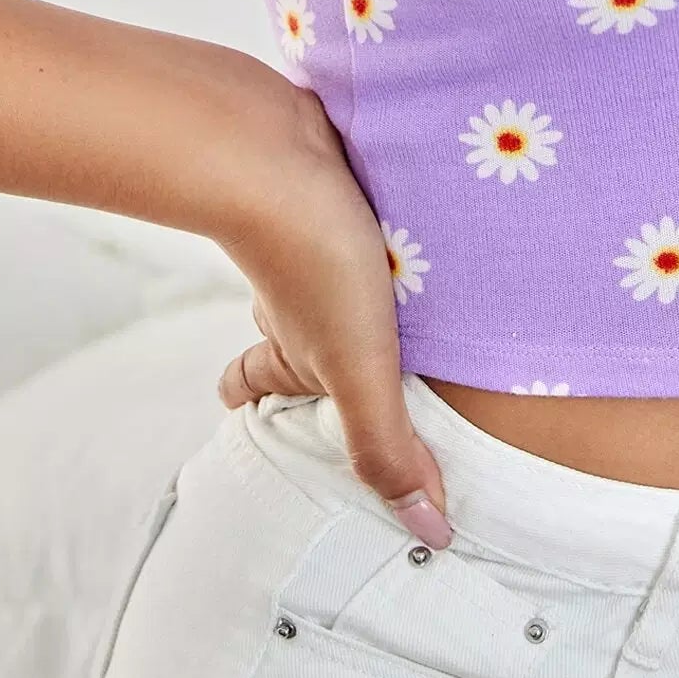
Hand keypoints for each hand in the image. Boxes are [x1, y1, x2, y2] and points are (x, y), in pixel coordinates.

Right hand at [213, 90, 452, 550]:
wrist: (284, 146)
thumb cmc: (314, 259)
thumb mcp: (360, 368)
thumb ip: (388, 446)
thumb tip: (427, 531)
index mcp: (291, 348)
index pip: (251, 389)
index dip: (252, 405)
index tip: (260, 417)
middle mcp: (295, 296)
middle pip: (290, 329)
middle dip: (313, 346)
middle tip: (351, 361)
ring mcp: (315, 239)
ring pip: (326, 270)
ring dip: (361, 281)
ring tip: (415, 295)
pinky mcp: (339, 190)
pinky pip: (351, 216)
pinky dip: (378, 224)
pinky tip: (425, 221)